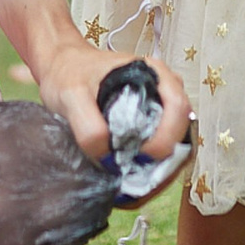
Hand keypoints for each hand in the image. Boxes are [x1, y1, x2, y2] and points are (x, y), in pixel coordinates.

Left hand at [27, 34, 191, 160]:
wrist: (63, 67)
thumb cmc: (70, 73)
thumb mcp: (71, 96)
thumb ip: (88, 126)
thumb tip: (109, 157)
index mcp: (155, 73)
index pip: (178, 109)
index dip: (166, 137)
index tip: (142, 156)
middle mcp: (164, 89)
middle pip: (180, 128)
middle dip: (164, 156)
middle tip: (136, 175)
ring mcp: (160, 106)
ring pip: (173, 140)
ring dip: (158, 163)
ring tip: (132, 178)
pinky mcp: (150, 121)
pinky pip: (160, 145)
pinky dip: (149, 163)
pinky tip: (129, 171)